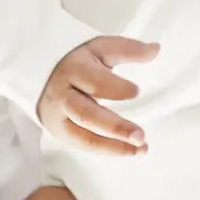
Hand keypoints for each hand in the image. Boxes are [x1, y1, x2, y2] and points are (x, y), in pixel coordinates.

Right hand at [37, 35, 157, 155]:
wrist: (43, 78)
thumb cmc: (78, 63)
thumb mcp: (99, 49)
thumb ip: (128, 50)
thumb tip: (156, 49)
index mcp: (74, 71)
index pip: (94, 81)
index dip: (115, 88)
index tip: (136, 91)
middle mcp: (64, 97)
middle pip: (87, 115)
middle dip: (115, 128)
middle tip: (140, 135)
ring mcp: (61, 119)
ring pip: (85, 138)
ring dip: (115, 147)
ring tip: (141, 147)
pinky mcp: (63, 135)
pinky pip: (86, 147)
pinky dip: (110, 151)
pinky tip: (131, 150)